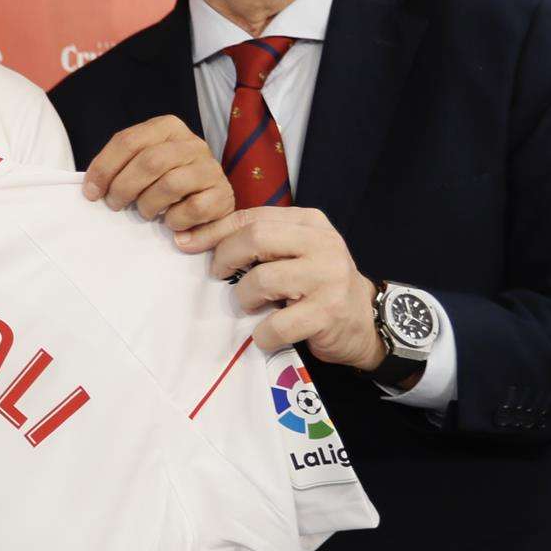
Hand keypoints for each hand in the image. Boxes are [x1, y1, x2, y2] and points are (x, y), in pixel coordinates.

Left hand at [81, 115, 233, 230]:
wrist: (210, 199)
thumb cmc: (167, 181)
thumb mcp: (143, 163)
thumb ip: (121, 166)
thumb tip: (91, 188)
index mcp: (168, 127)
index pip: (128, 141)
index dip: (104, 168)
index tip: (91, 192)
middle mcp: (192, 143)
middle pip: (149, 161)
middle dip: (124, 187)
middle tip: (115, 204)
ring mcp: (210, 168)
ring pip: (170, 184)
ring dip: (148, 205)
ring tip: (145, 213)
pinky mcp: (223, 195)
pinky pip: (193, 209)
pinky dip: (175, 221)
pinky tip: (170, 223)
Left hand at [176, 206, 383, 369]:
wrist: (365, 322)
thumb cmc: (316, 284)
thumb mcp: (294, 252)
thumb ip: (257, 241)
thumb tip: (192, 239)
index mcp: (310, 222)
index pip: (251, 217)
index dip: (213, 230)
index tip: (185, 243)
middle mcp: (323, 244)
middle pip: (255, 238)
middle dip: (226, 258)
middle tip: (220, 276)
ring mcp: (328, 278)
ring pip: (262, 280)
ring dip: (245, 298)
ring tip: (251, 306)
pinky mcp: (327, 313)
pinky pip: (277, 324)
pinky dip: (262, 334)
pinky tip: (266, 334)